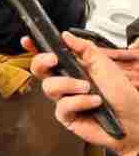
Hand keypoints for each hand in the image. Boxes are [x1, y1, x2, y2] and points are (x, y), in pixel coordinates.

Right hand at [26, 32, 138, 155]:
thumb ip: (84, 47)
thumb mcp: (104, 64)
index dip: (34, 48)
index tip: (28, 40)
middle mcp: (66, 83)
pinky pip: (62, 106)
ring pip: (49, 87)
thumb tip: (65, 35)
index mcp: (73, 69)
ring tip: (87, 88)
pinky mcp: (67, 117)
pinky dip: (79, 102)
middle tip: (53, 59)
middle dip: (41, 61)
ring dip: (69, 84)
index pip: (48, 56)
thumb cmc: (123, 95)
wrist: (134, 120)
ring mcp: (64, 100)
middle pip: (38, 70)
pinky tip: (94, 103)